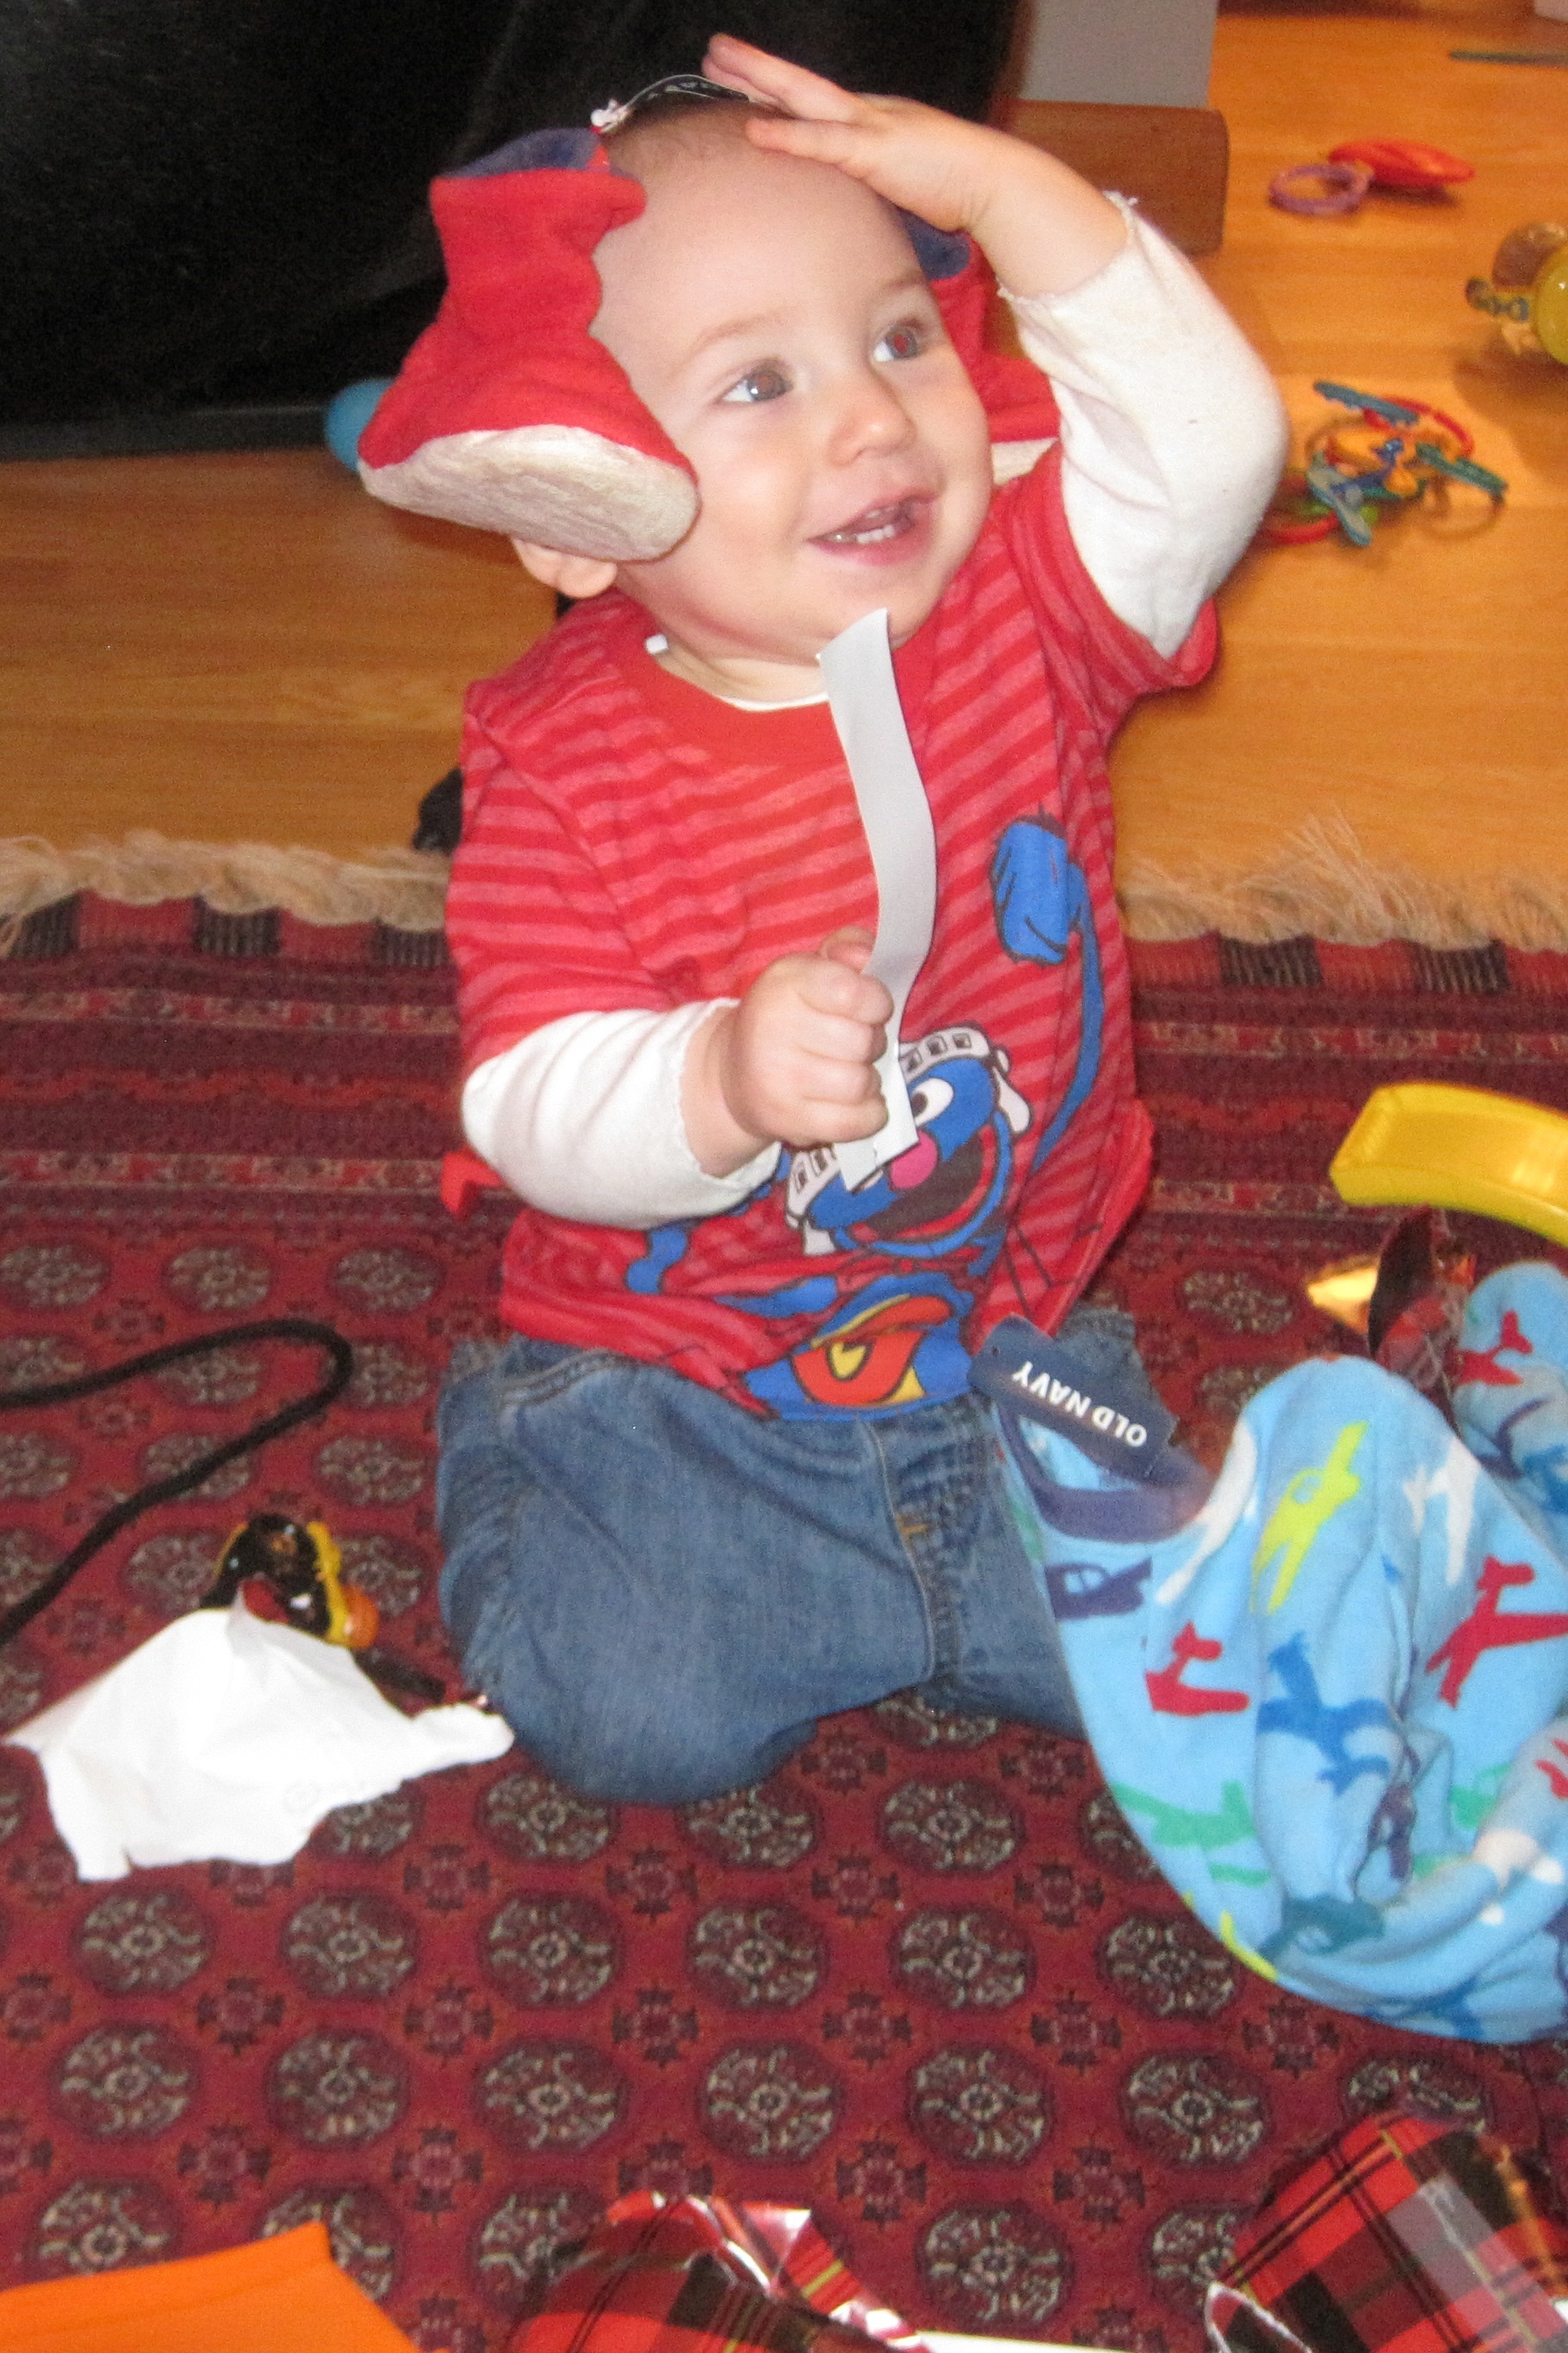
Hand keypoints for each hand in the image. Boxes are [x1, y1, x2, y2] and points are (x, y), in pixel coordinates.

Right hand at [684, 927, 893, 1173]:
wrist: (732, 1076)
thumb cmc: (788, 1016)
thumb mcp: (812, 970)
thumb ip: (849, 950)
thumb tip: (867, 956)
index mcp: (785, 982)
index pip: (853, 992)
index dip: (876, 1002)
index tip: (870, 1008)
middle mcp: (775, 1028)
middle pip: (863, 1042)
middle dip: (870, 1042)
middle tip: (853, 1043)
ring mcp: (779, 1079)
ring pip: (861, 1083)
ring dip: (867, 1080)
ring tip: (849, 1071)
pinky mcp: (787, 1120)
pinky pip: (857, 1121)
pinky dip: (869, 1114)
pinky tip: (855, 1102)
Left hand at [701, 33, 1124, 297]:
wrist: (995, 183)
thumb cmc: (953, 187)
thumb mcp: (902, 179)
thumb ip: (873, 181)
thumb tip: (854, 200)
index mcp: (872, 120)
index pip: (814, 100)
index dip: (774, 89)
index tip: (738, 79)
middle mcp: (867, 112)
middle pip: (801, 85)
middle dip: (755, 68)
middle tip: (714, 52)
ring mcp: (871, 127)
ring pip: (805, 96)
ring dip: (761, 80)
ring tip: (719, 65)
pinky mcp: (877, 152)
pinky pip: (825, 141)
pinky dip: (790, 134)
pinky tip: (756, 128)